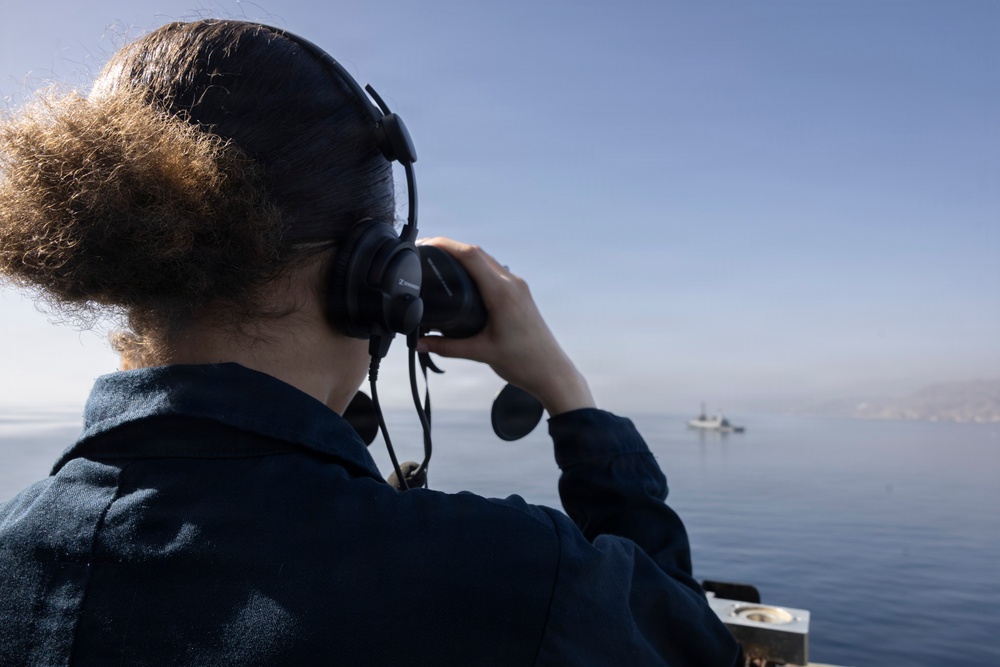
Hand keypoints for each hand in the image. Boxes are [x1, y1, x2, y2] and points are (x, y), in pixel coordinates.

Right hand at [416, 237, 594, 415]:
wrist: (552, 372)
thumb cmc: (523, 362)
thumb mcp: (479, 353)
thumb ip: (446, 347)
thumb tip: (419, 344)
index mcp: (502, 293)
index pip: (471, 256)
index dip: (447, 245)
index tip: (427, 243)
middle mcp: (512, 284)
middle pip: (478, 253)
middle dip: (451, 247)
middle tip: (428, 251)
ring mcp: (519, 287)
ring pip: (488, 260)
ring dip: (465, 256)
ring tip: (442, 260)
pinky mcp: (521, 294)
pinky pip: (496, 271)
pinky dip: (478, 268)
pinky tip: (465, 278)